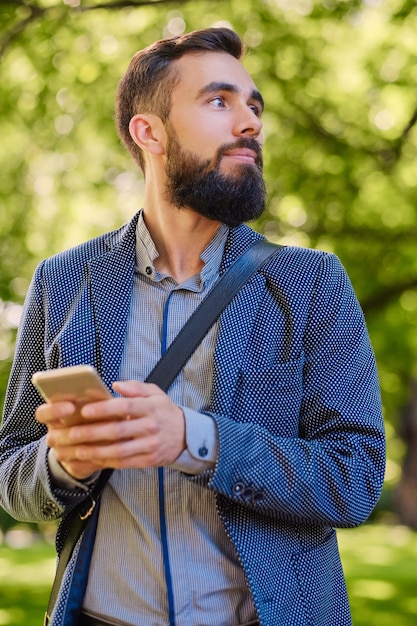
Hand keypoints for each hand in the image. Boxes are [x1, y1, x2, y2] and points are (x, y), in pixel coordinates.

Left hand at [35, 380, 185, 479]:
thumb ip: (136, 387)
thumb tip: (116, 385)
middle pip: (118, 430)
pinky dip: (106, 461)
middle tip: (72, 433)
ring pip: (119, 450)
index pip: (125, 406)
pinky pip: (124, 462)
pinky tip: (92, 458)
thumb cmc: (164, 412)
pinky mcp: (149, 460)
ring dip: (95, 451)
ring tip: (77, 449)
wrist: (186, 436)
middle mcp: (151, 426)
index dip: (104, 409)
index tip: (85, 411)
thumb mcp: (156, 393)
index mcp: (150, 407)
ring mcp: (150, 445)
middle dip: (92, 433)